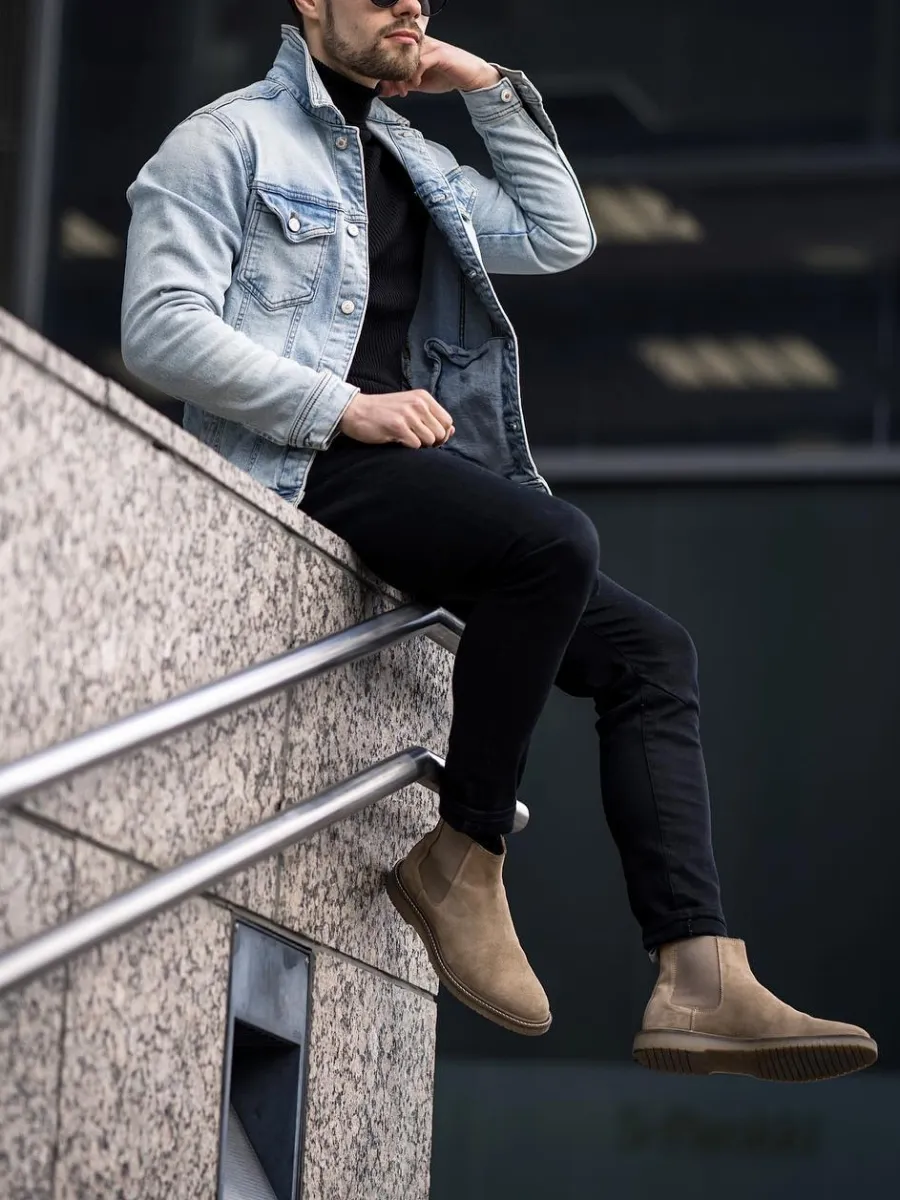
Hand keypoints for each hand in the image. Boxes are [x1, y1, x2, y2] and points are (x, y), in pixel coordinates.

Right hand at [339, 389, 454, 448]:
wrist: (355, 410)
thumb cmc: (383, 412)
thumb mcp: (410, 408)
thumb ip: (431, 418)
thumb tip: (452, 431)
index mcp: (423, 397)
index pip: (447, 421)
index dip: (441, 434)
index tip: (428, 436)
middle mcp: (418, 404)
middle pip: (440, 433)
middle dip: (431, 442)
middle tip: (414, 439)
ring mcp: (408, 414)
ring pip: (429, 441)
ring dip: (419, 444)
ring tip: (404, 438)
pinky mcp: (398, 426)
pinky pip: (415, 445)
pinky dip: (408, 447)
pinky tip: (396, 439)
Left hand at [378, 38, 501, 98]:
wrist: (470, 77)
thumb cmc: (447, 76)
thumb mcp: (420, 82)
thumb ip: (404, 84)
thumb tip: (385, 90)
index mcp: (416, 47)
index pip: (395, 54)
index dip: (388, 72)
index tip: (387, 88)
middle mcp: (422, 43)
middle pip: (399, 54)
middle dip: (393, 74)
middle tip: (394, 90)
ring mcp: (431, 46)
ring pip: (408, 58)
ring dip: (403, 76)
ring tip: (405, 89)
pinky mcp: (440, 53)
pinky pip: (421, 61)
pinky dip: (415, 74)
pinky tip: (416, 84)